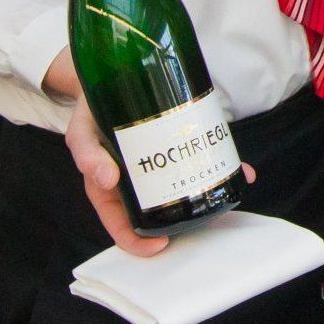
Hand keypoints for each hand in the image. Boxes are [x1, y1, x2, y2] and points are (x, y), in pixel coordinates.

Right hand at [44, 48, 255, 258]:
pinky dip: (221, 163)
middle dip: (185, 217)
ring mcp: (161, 162)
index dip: (137, 242)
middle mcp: (137, 180)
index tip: (160, 246)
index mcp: (109, 187)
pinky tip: (242, 169)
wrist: (109, 77)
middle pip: (160, 209)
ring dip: (210, 189)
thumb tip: (107, 178)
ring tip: (232, 187)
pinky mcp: (180, 142)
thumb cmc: (90, 111)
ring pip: (186, 184)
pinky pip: (200, 157)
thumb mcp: (81, 130)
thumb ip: (87, 153)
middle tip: (206, 218)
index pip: (121, 224)